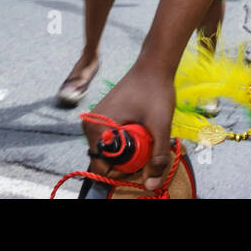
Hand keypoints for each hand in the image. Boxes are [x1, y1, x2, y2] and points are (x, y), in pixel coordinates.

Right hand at [81, 61, 176, 189]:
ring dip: (130, 151)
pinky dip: (128, 141)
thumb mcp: (160, 126)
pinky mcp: (104, 118)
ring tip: (147, 137)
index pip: (103, 168)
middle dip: (128, 162)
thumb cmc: (155, 91)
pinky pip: (113, 140)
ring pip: (111, 151)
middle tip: (149, 149)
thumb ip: (157, 157)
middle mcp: (90, 126)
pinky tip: (142, 130)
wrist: (154, 66)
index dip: (124, 172)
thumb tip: (151, 185)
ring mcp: (96, 121)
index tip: (144, 163)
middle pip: (106, 160)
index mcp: (96, 128)